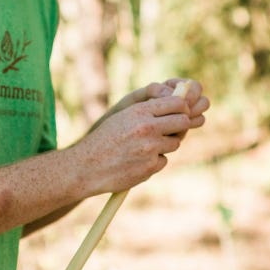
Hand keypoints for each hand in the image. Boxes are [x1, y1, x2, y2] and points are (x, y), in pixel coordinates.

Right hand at [71, 79, 208, 195]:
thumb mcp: (123, 117)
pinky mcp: (150, 166)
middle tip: (172, 130)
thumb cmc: (105, 140)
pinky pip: (163, 160)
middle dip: (181, 126)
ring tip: (144, 148)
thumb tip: (178, 107)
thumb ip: (148, 111)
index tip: (179, 112)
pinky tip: (137, 162)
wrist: (86, 167)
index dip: (181, 107)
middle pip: (183, 122)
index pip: (177, 102)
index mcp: (139, 111)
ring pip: (175, 143)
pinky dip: (154, 162)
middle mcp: (147, 127)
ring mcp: (150, 148)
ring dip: (165, 145)